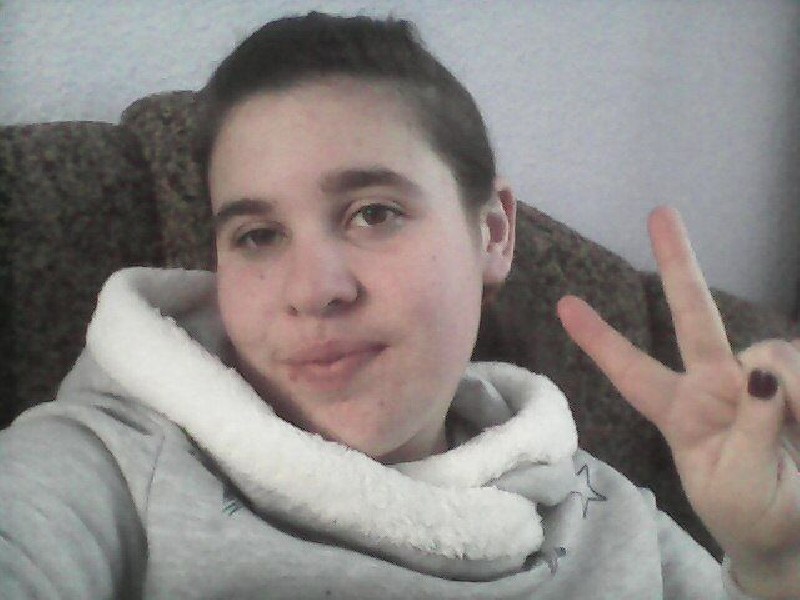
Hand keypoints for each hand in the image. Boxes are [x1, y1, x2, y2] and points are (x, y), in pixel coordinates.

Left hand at [556, 206, 799, 597]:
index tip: (564, 304)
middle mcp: (716, 385)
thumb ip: (748, 428)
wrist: (796, 531)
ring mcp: (759, 381)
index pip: (633, 371)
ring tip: (798, 438)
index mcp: (681, 413)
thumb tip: (762, 370)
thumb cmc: (750, 514)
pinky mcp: (798, 383)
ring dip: (792, 389)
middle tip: (660, 212)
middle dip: (677, 264)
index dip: (601, 339)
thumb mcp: (738, 483)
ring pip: (771, 351)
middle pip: (693, 316)